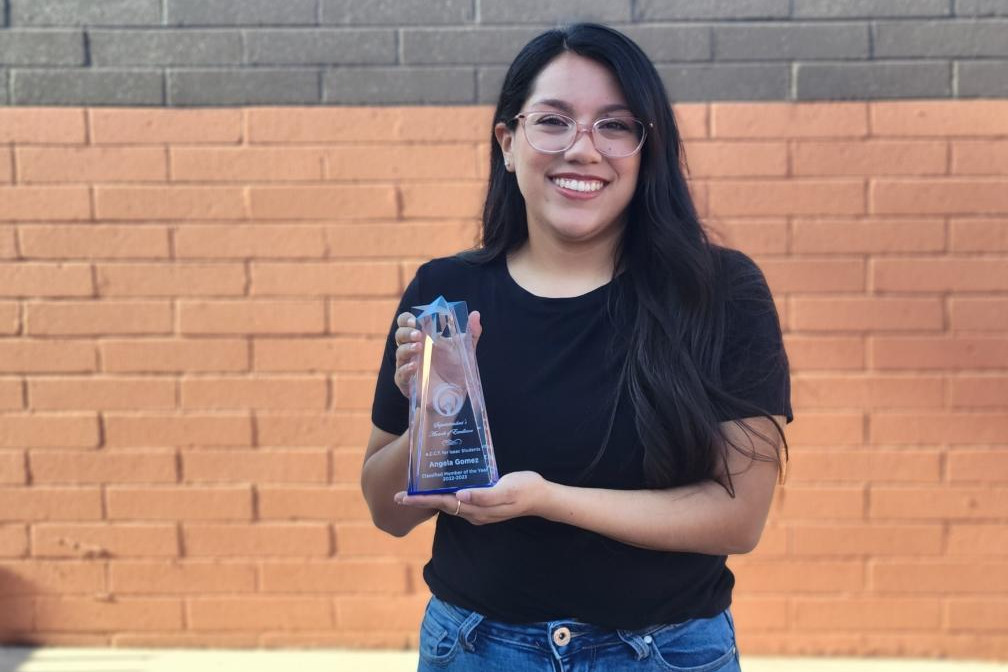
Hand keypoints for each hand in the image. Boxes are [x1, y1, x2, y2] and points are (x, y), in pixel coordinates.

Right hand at [392, 309, 481, 399]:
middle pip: (399, 335)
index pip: (406, 323)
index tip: (416, 320)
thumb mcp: (466, 349)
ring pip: (399, 353)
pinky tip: (415, 366)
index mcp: (423, 338)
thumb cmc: (457, 369)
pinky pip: (400, 375)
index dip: (407, 319)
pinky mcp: (407, 384)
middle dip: (406, 332)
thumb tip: (475, 314)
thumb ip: (472, 332)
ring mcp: (408, 366)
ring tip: (419, 347)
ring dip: (407, 348)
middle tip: (418, 334)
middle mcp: (413, 351)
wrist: (456, 395)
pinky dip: (406, 369)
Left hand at [394, 471, 548, 524]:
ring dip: (430, 499)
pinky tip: (441, 487)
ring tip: (414, 491)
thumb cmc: (525, 489)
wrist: (542, 497)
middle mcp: (473, 513)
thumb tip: (460, 496)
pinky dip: (445, 495)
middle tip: (398, 496)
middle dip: (419, 501)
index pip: (443, 503)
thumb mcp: (507, 490)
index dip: (422, 500)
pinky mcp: (483, 505)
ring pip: (448, 505)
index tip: (402, 497)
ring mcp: (478, 511)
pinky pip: (458, 501)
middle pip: (441, 506)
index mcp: (476, 509)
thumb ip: (484, 495)